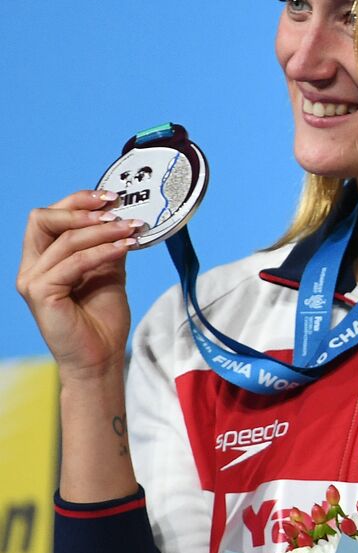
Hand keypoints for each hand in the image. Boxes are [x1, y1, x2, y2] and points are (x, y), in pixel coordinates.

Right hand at [16, 190, 143, 382]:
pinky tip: (125, 247)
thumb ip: (107, 245)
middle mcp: (31, 268)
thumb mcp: (108, 271)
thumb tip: (122, 216)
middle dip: (81, 208)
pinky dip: (102, 251)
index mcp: (43, 259)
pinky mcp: (41, 294)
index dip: (77, 201)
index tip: (111, 197)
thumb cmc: (102, 317)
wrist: (102, 355)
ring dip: (103, 230)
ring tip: (132, 229)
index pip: (48, 217)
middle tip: (116, 210)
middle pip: (42, 219)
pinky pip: (74, 262)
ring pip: (65, 240)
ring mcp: (32, 281)